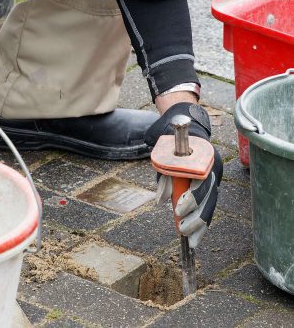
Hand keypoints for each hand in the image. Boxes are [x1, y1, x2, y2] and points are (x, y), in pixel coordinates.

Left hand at [145, 102, 222, 247]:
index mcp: (203, 159)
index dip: (190, 198)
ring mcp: (214, 179)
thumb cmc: (175, 145)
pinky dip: (203, 222)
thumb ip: (164, 176)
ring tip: (192, 242)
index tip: (177, 209)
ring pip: (211, 205)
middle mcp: (212, 170)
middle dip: (196, 217)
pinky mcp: (212, 187)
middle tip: (182, 230)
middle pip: (208, 198)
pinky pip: (209, 207)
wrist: (190, 132)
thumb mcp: (164, 156)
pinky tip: (198, 237)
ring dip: (201, 225)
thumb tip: (161, 201)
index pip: (200, 182)